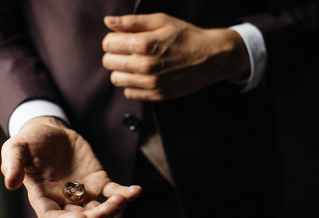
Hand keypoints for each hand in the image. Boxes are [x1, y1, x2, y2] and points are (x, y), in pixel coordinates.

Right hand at [1, 116, 140, 217]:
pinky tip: (136, 191)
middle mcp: (64, 200)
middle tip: (109, 207)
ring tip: (123, 197)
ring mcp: (83, 192)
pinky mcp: (97, 180)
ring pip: (99, 209)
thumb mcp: (15, 147)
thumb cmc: (30, 141)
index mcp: (43, 197)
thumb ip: (12, 163)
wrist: (50, 131)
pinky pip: (113, 191)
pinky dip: (125, 193)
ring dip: (112, 208)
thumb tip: (10, 183)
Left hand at [102, 13, 249, 100]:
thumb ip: (131, 22)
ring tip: (135, 63)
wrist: (210, 58)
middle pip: (108, 62)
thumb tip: (108, 21)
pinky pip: (129, 93)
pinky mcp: (156, 95)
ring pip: (116, 79)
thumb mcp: (161, 21)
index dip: (112, 39)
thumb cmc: (185, 36)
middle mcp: (145, 66)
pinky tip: (142, 76)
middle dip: (114, 54)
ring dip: (121, 70)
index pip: (108, 44)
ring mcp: (151, 83)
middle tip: (128, 51)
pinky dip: (131, 85)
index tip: (122, 39)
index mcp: (144, 44)